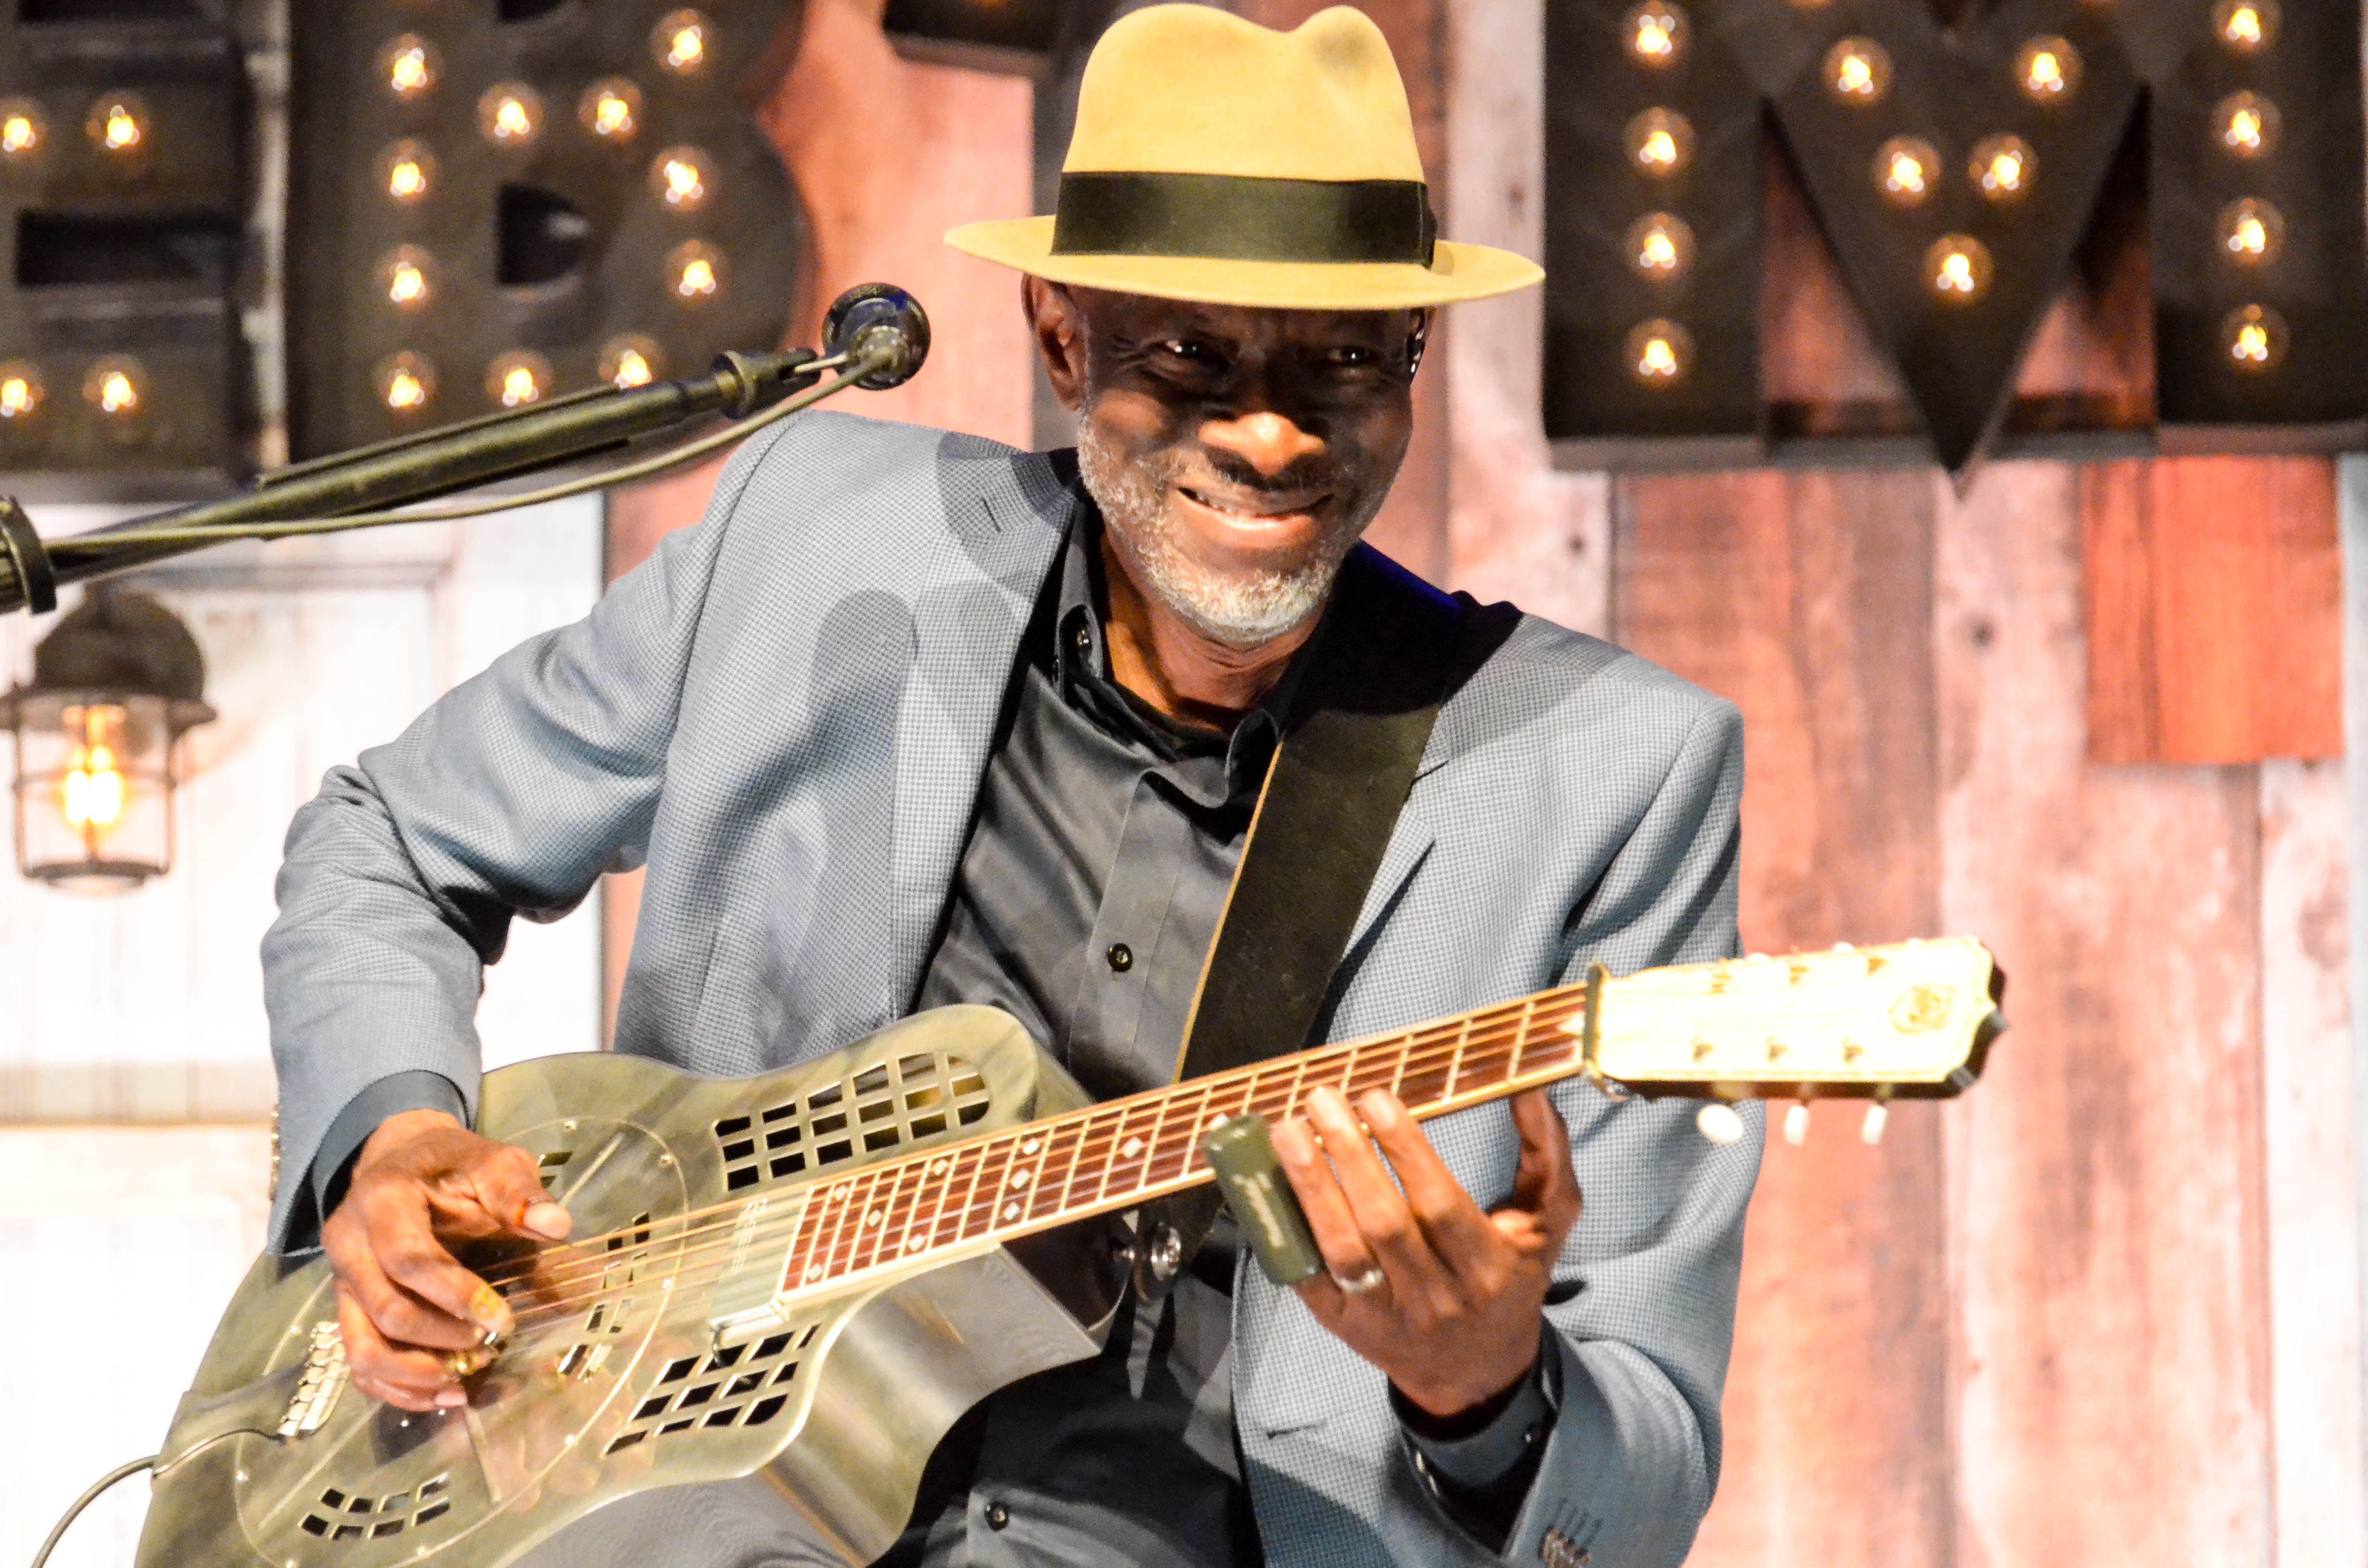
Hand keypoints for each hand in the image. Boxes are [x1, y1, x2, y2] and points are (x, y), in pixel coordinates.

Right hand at [320, 1109, 571, 1412]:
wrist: (403, 1162)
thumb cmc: (454, 1166)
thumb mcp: (492, 1163)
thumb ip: (519, 1193)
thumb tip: (556, 1225)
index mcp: (382, 1202)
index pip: (409, 1260)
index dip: (455, 1295)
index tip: (502, 1318)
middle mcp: (348, 1246)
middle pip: (385, 1310)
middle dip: (442, 1338)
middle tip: (492, 1344)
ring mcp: (342, 1284)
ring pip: (363, 1350)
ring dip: (418, 1375)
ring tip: (469, 1378)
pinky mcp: (348, 1312)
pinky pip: (360, 1365)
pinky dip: (400, 1389)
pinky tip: (446, 1394)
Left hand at [1271, 1086, 1580, 1418]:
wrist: (1478, 1374)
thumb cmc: (1510, 1281)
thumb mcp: (1548, 1222)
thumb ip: (1547, 1155)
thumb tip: (1529, 1089)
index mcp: (1488, 1269)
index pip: (1439, 1205)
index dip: (1405, 1150)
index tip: (1377, 1098)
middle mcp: (1437, 1298)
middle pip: (1384, 1222)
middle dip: (1348, 1155)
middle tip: (1321, 1099)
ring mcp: (1386, 1316)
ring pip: (1341, 1249)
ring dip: (1309, 1186)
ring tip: (1287, 1131)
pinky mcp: (1345, 1327)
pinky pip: (1309, 1277)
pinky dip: (1285, 1231)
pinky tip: (1268, 1184)